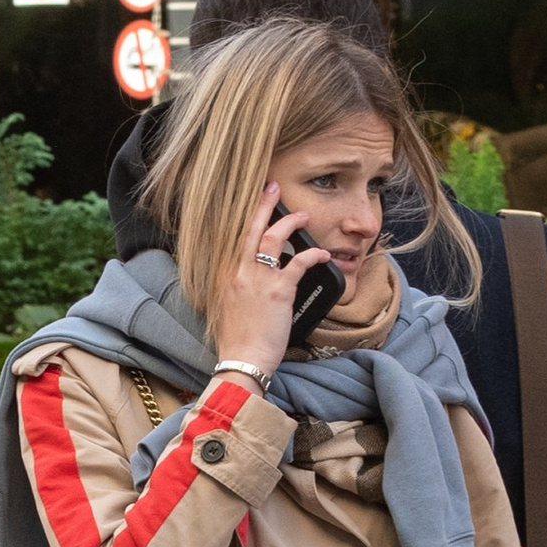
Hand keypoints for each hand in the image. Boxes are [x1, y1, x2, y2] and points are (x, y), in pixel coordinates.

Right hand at [206, 186, 314, 380]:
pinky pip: (298, 262)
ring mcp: (257, 279)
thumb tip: (248, 275)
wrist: (242, 360)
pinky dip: (313, 254)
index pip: (233, 236)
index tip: (254, 201)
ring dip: (291, 222)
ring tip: (304, 216)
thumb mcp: (226, 306)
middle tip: (273, 186)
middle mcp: (237, 271)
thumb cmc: (237, 339)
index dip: (245, 216)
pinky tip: (322, 253)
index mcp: (224, 274)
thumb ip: (235, 285)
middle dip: (264, 204)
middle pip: (250, 228)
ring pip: (273, 237)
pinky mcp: (278, 291)